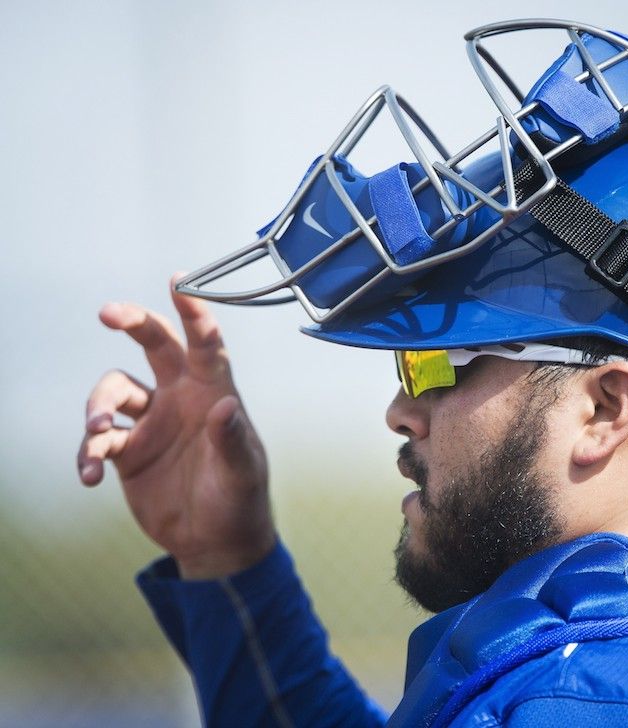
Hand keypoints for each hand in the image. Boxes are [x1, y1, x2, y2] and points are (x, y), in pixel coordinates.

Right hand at [78, 275, 274, 578]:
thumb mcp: (242, 474)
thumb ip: (233, 442)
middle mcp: (180, 398)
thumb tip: (225, 408)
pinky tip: (89, 477)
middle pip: (153, 345)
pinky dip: (87, 454)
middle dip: (132, 322)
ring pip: (112, 391)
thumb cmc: (240, 501)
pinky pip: (96, 440)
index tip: (178, 281)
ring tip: (99, 435)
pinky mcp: (128, 451)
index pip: (206, 344)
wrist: (214, 542)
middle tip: (108, 313)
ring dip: (98, 408)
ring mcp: (151, 422)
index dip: (194, 311)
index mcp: (214, 393)